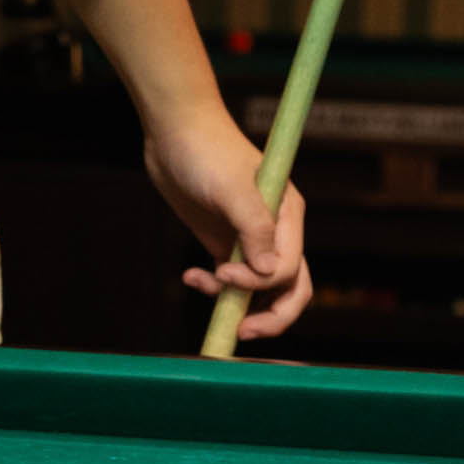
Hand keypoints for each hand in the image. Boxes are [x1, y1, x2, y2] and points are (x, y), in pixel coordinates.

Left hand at [145, 118, 313, 340]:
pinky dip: (212, 286)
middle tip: (241, 331)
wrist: (175, 133)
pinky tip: (190, 276)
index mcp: (288, 217)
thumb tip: (270, 272)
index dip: (259, 283)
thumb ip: (253, 229)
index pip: (289, 269)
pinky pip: (228, 279)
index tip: (222, 274)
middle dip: (270, 315)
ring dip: (234, 300)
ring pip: (257, 289)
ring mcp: (247, 239)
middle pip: (289, 288)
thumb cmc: (207, 153)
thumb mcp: (232, 189)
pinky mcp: (222, 242)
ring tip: (201, 284)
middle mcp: (275, 232)